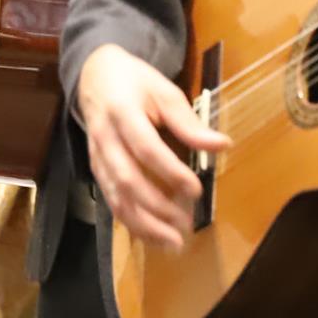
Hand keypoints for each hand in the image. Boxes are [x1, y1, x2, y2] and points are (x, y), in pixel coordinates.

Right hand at [76, 45, 228, 250]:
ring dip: (143, 225)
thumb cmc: (136, 82)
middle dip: (156, 208)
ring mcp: (97, 157)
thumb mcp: (164, 91)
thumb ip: (189, 122)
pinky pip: (111, 201)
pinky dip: (132, 222)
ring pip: (115, 198)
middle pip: (126, 180)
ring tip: (173, 243)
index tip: (196, 190)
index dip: (170, 172)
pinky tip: (154, 235)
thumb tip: (222, 145)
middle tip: (186, 224)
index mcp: (122, 112)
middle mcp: (105, 138)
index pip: (146, 148)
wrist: (95, 75)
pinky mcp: (96, 170)